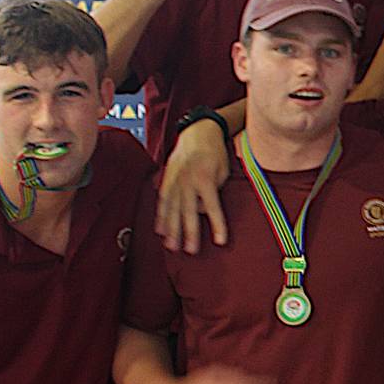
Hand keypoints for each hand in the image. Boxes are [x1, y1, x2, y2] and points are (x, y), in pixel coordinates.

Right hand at [159, 117, 231, 252]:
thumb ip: (214, 192)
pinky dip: (161, 216)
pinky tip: (160, 230)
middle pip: (188, 212)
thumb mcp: (223, 171)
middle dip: (189, 233)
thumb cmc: (215, 153)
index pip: (213, 207)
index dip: (217, 225)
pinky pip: (162, 201)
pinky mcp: (167, 180)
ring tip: (172, 246)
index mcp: (205, 179)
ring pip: (172, 209)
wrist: (198, 132)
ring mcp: (174, 180)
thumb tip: (201, 211)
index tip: (220, 241)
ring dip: (171, 230)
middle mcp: (187, 181)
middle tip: (190, 251)